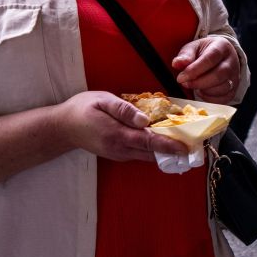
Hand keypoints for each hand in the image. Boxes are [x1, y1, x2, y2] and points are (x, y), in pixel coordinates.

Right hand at [57, 91, 188, 160]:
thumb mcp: (103, 101)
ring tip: (185, 145)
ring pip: (147, 155)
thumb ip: (124, 110)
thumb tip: (144, 119)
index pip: (148, 142)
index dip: (168, 146)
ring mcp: (118, 154)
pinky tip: (164, 142)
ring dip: (165, 152)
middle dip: (173, 151)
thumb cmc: (83, 109)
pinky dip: (154, 150)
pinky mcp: (118, 154)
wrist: (62, 127)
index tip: (185, 148)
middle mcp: (119, 149)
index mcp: (117, 135)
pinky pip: (140, 154)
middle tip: (194, 147)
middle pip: (151, 153)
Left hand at [173, 36, 240, 103]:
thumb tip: (177, 63)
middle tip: (185, 83)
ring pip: (222, 88)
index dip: (194, 70)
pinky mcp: (234, 89)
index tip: (181, 78)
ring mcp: (235, 76)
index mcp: (222, 47)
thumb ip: (185, 55)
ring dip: (204, 90)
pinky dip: (210, 98)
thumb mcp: (194, 48)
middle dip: (198, 82)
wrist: (220, 56)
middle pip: (218, 75)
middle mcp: (232, 62)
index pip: (210, 59)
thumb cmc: (205, 52)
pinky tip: (203, 91)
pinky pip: (223, 99)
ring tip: (195, 85)